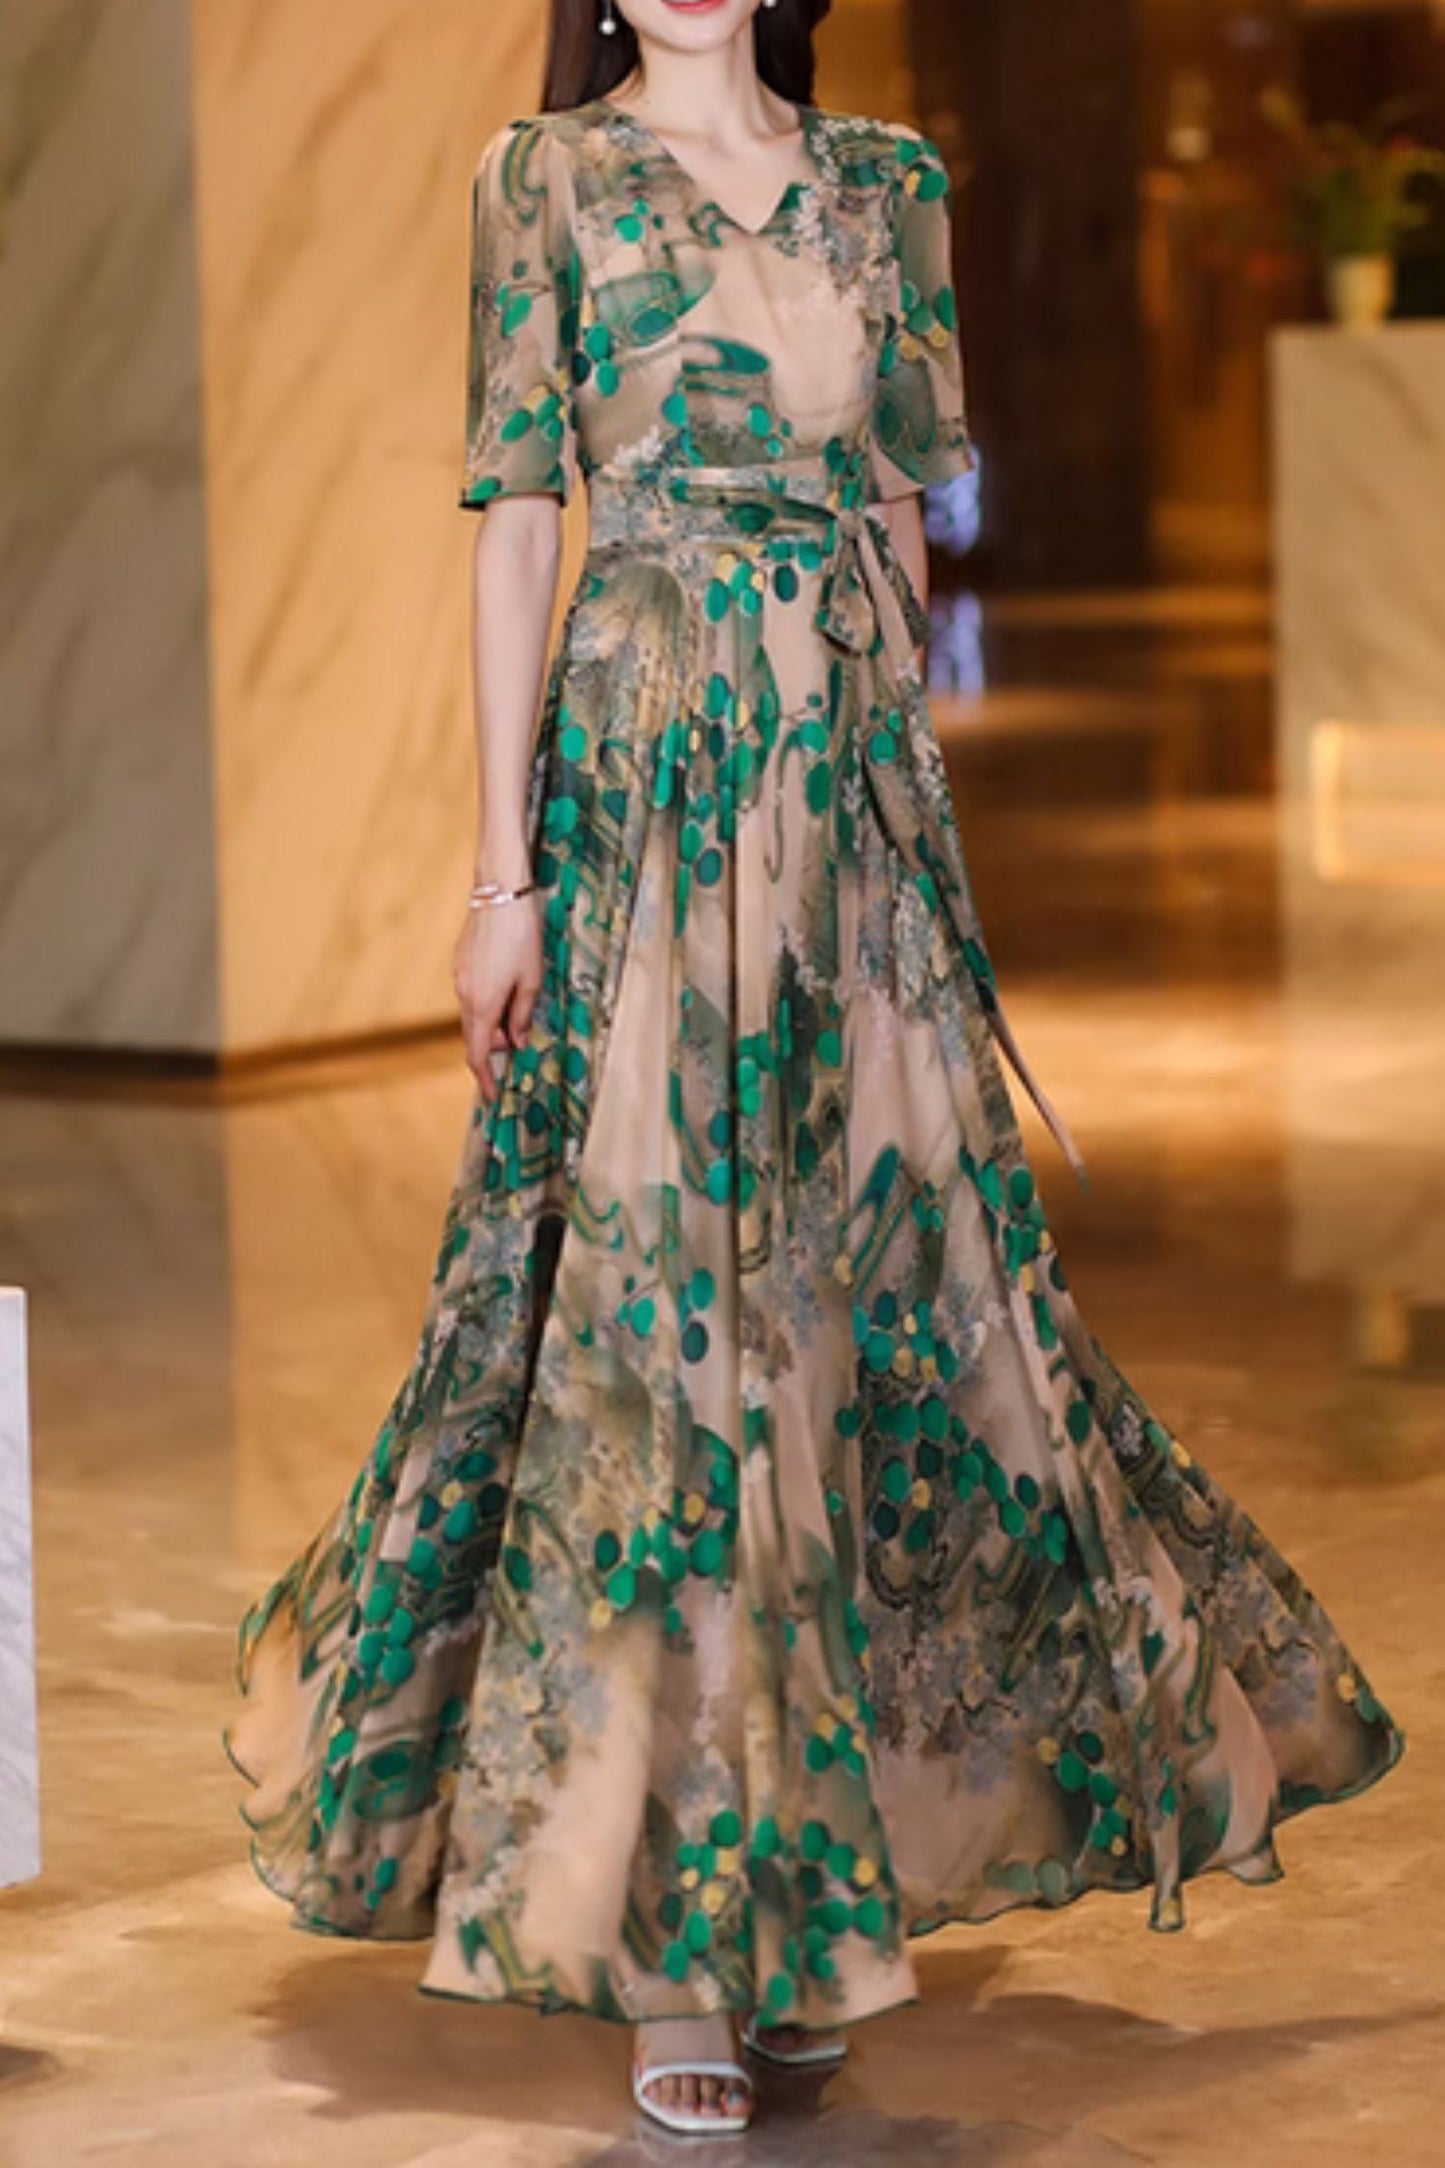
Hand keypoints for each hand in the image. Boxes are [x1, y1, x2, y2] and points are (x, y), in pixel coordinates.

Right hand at [451, 895, 543, 1101]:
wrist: (500, 894)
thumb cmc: (522, 937)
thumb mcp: (532, 980)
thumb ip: (522, 1015)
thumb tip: (517, 1041)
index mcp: (482, 1005)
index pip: (477, 1053)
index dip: (484, 1077)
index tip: (491, 1095)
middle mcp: (464, 994)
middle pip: (474, 1035)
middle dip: (492, 1049)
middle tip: (515, 1051)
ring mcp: (459, 977)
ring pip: (473, 1013)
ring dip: (491, 1024)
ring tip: (515, 1019)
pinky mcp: (460, 962)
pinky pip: (471, 994)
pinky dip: (486, 1005)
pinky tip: (504, 995)